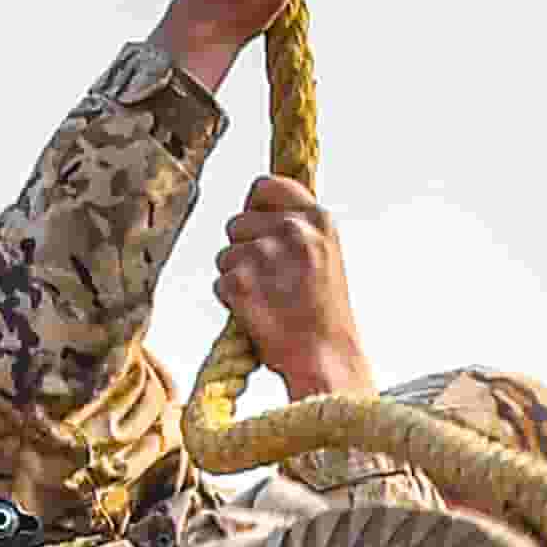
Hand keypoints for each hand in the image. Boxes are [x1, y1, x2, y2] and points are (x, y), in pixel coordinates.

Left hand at [212, 175, 371, 398]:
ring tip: (269, 300)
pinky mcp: (240, 282)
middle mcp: (292, 230)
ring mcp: (264, 254)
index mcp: (319, 218)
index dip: (255, 207)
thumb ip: (298, 228)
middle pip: (237, 222)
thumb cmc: (326, 315)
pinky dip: (232, 300)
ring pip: (225, 254)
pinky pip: (220, 282)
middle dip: (244, 248)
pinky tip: (259, 315)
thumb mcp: (326, 255)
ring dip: (238, 276)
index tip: (259, 227)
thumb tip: (257, 210)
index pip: (265, 186)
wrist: (327, 360)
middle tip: (271, 280)